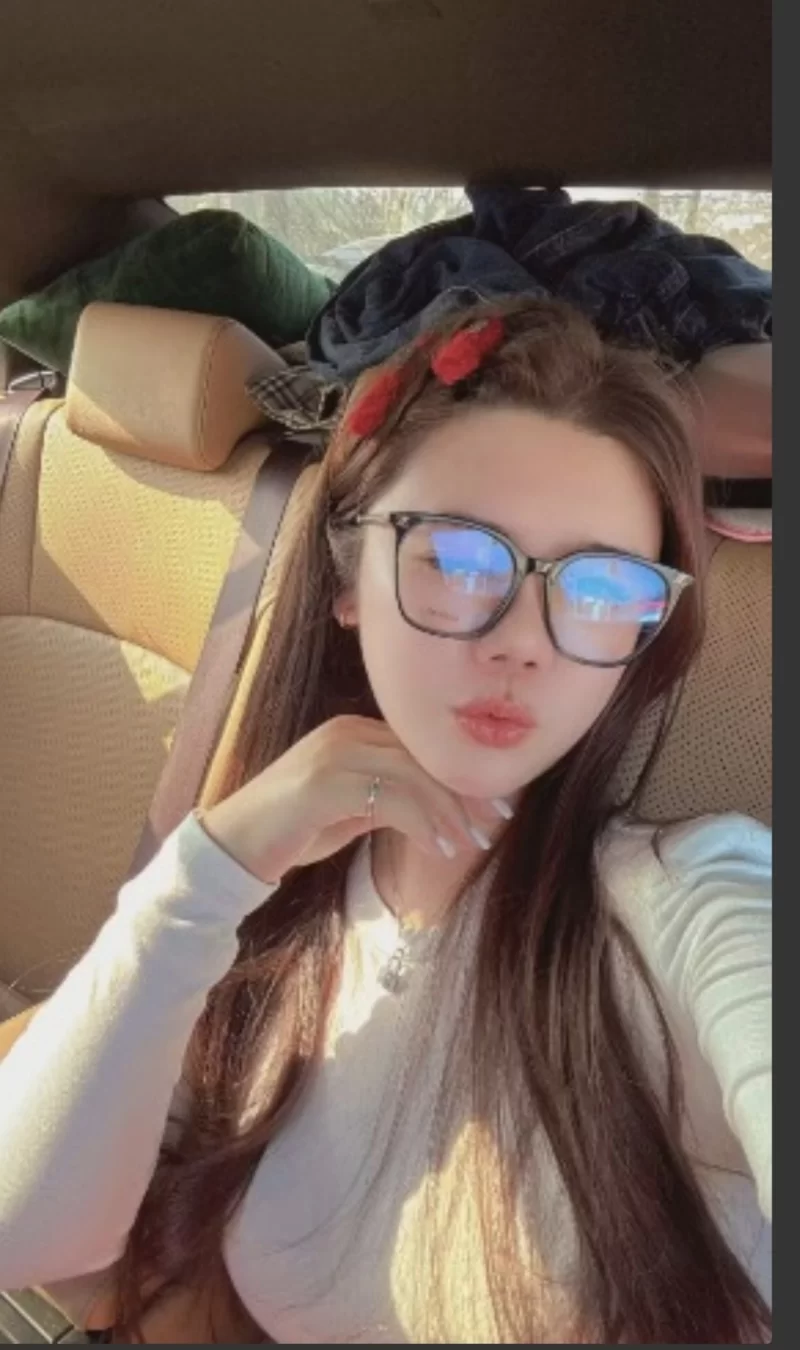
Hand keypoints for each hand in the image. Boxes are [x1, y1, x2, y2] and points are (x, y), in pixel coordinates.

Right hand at [201, 715, 510, 883]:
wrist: (233, 846)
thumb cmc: (291, 832)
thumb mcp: (350, 810)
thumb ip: (387, 798)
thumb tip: (434, 809)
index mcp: (353, 730)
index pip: (420, 747)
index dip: (459, 776)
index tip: (493, 804)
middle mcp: (345, 731)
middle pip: (422, 757)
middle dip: (463, 792)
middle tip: (493, 823)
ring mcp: (334, 754)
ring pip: (412, 775)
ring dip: (448, 812)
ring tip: (468, 843)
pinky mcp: (325, 783)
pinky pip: (391, 798)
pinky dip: (422, 824)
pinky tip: (436, 848)